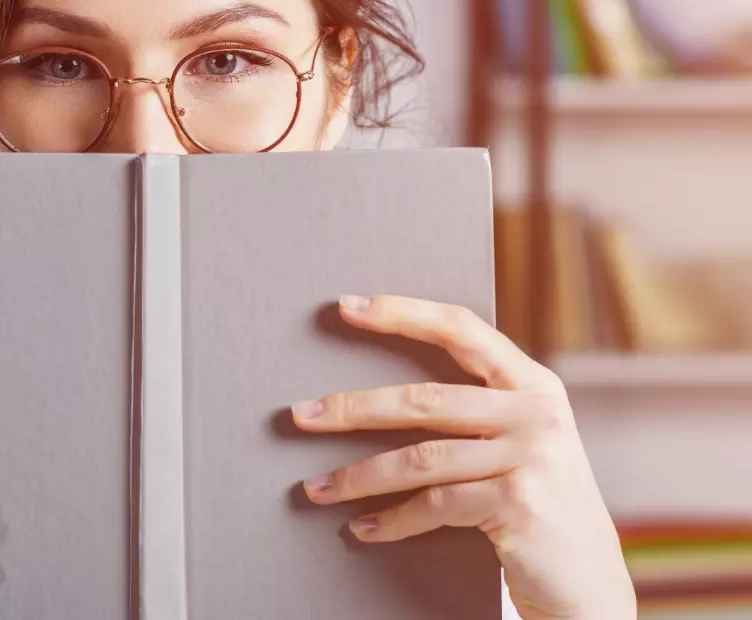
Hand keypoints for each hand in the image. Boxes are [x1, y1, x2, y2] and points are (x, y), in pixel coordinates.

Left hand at [292, 295, 635, 619]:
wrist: (587, 582)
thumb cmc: (534, 504)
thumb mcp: (519, 443)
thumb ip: (476, 410)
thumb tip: (378, 394)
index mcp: (534, 384)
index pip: (461, 330)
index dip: (401, 314)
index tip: (345, 306)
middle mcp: (536, 413)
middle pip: (424, 399)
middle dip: (353, 408)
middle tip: (300, 415)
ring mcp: (530, 458)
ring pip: (419, 458)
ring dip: (357, 476)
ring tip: (315, 489)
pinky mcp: (517, 504)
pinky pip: (433, 505)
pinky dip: (391, 520)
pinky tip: (361, 529)